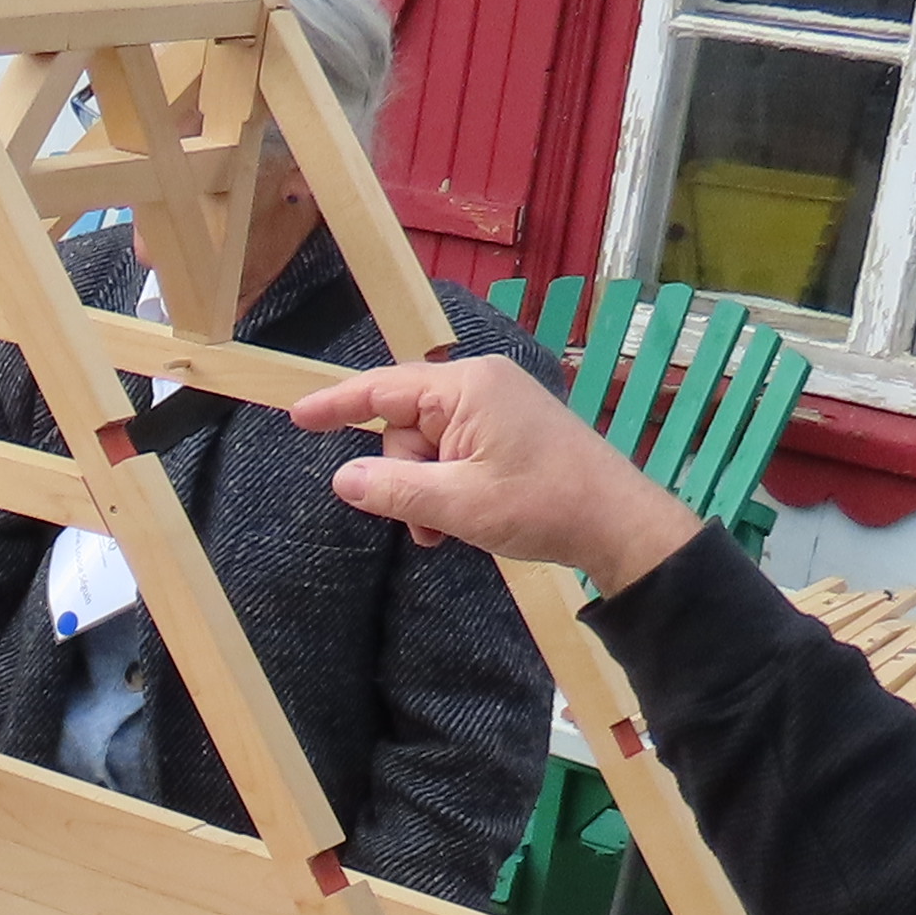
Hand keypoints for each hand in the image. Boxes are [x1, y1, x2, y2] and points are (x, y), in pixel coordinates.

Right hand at [288, 354, 708, 590]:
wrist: (618, 523)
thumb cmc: (543, 505)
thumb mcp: (457, 504)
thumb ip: (392, 488)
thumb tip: (342, 479)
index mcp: (466, 387)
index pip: (383, 388)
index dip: (337, 406)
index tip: (298, 418)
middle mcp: (481, 385)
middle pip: (405, 424)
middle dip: (402, 475)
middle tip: (422, 523)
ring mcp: (499, 405)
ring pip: (429, 445)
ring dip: (425, 489)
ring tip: (446, 529)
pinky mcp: (512, 428)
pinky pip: (457, 450)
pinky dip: (449, 485)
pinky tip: (462, 519)